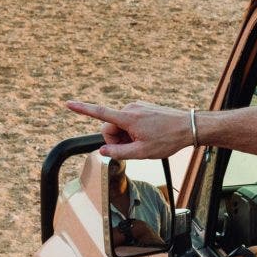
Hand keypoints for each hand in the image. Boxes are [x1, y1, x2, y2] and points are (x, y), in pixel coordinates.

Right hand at [65, 99, 194, 159]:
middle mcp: (130, 108)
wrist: (189, 127)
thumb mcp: (142, 153)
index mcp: (128, 118)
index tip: (68, 103)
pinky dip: (132, 131)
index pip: (99, 112)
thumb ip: (119, 153)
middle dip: (116, 139)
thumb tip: (102, 151)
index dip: (82, 109)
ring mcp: (137, 107)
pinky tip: (147, 136)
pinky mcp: (142, 108)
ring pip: (119, 125)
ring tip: (143, 142)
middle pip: (109, 126)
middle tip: (133, 148)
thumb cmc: (167, 140)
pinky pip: (128, 121)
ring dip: (125, 136)